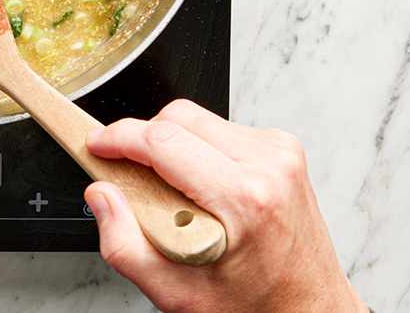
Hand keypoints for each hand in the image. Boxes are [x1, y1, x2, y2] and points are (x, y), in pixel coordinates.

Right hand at [85, 101, 366, 312]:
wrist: (312, 312)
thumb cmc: (255, 308)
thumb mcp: (178, 296)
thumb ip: (125, 247)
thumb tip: (101, 196)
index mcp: (245, 199)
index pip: (164, 141)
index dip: (119, 138)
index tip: (97, 144)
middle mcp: (268, 164)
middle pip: (179, 117)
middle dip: (143, 139)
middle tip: (129, 176)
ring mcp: (280, 152)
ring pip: (199, 118)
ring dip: (173, 144)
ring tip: (175, 194)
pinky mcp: (283, 148)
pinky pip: (222, 128)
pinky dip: (200, 149)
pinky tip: (203, 188)